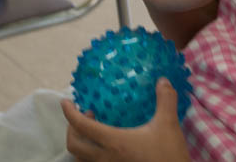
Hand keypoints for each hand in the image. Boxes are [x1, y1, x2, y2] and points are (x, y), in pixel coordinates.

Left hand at [61, 78, 191, 161]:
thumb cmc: (167, 155)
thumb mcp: (168, 125)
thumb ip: (165, 100)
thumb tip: (163, 80)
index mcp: (114, 142)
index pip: (82, 126)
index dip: (69, 113)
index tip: (66, 102)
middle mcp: (104, 159)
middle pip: (73, 145)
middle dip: (72, 128)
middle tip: (85, 116)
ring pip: (80, 160)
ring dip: (80, 144)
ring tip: (92, 133)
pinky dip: (88, 157)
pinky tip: (103, 149)